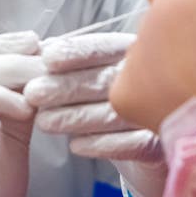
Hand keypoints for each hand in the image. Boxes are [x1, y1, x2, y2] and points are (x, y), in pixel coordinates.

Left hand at [24, 33, 168, 196]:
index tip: (47, 58)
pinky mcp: (162, 147)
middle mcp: (154, 79)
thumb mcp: (98, 77)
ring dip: (77, 117)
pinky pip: (133, 145)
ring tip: (44, 122)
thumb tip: (42, 48)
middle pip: (107, 79)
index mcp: (137, 54)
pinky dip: (101, 144)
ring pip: (116, 113)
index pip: (106, 47)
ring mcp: (160, 113)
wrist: (151, 149)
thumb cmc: (118, 104)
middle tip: (34, 93)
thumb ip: (73, 63)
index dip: (77, 52)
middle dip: (67, 86)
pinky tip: (76, 146)